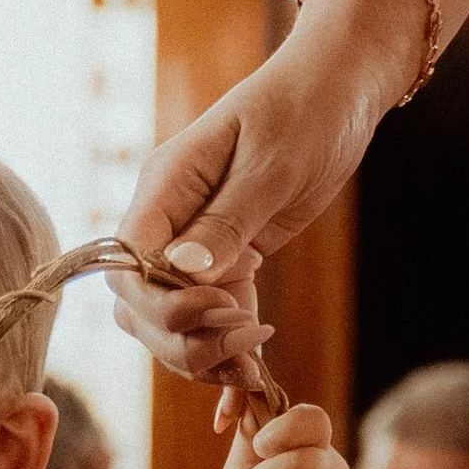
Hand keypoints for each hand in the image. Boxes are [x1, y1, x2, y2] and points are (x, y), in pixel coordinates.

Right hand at [110, 17, 405, 381]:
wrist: (339, 90)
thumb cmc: (306, 109)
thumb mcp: (272, 162)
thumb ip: (227, 220)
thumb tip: (183, 270)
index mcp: (165, 185)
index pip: (129, 264)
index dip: (161, 303)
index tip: (217, 309)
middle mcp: (169, 220)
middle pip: (140, 306)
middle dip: (181, 338)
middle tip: (245, 343)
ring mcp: (195, 245)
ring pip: (169, 323)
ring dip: (203, 354)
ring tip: (252, 365)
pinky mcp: (228, 262)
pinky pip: (210, 320)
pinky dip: (227, 352)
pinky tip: (253, 378)